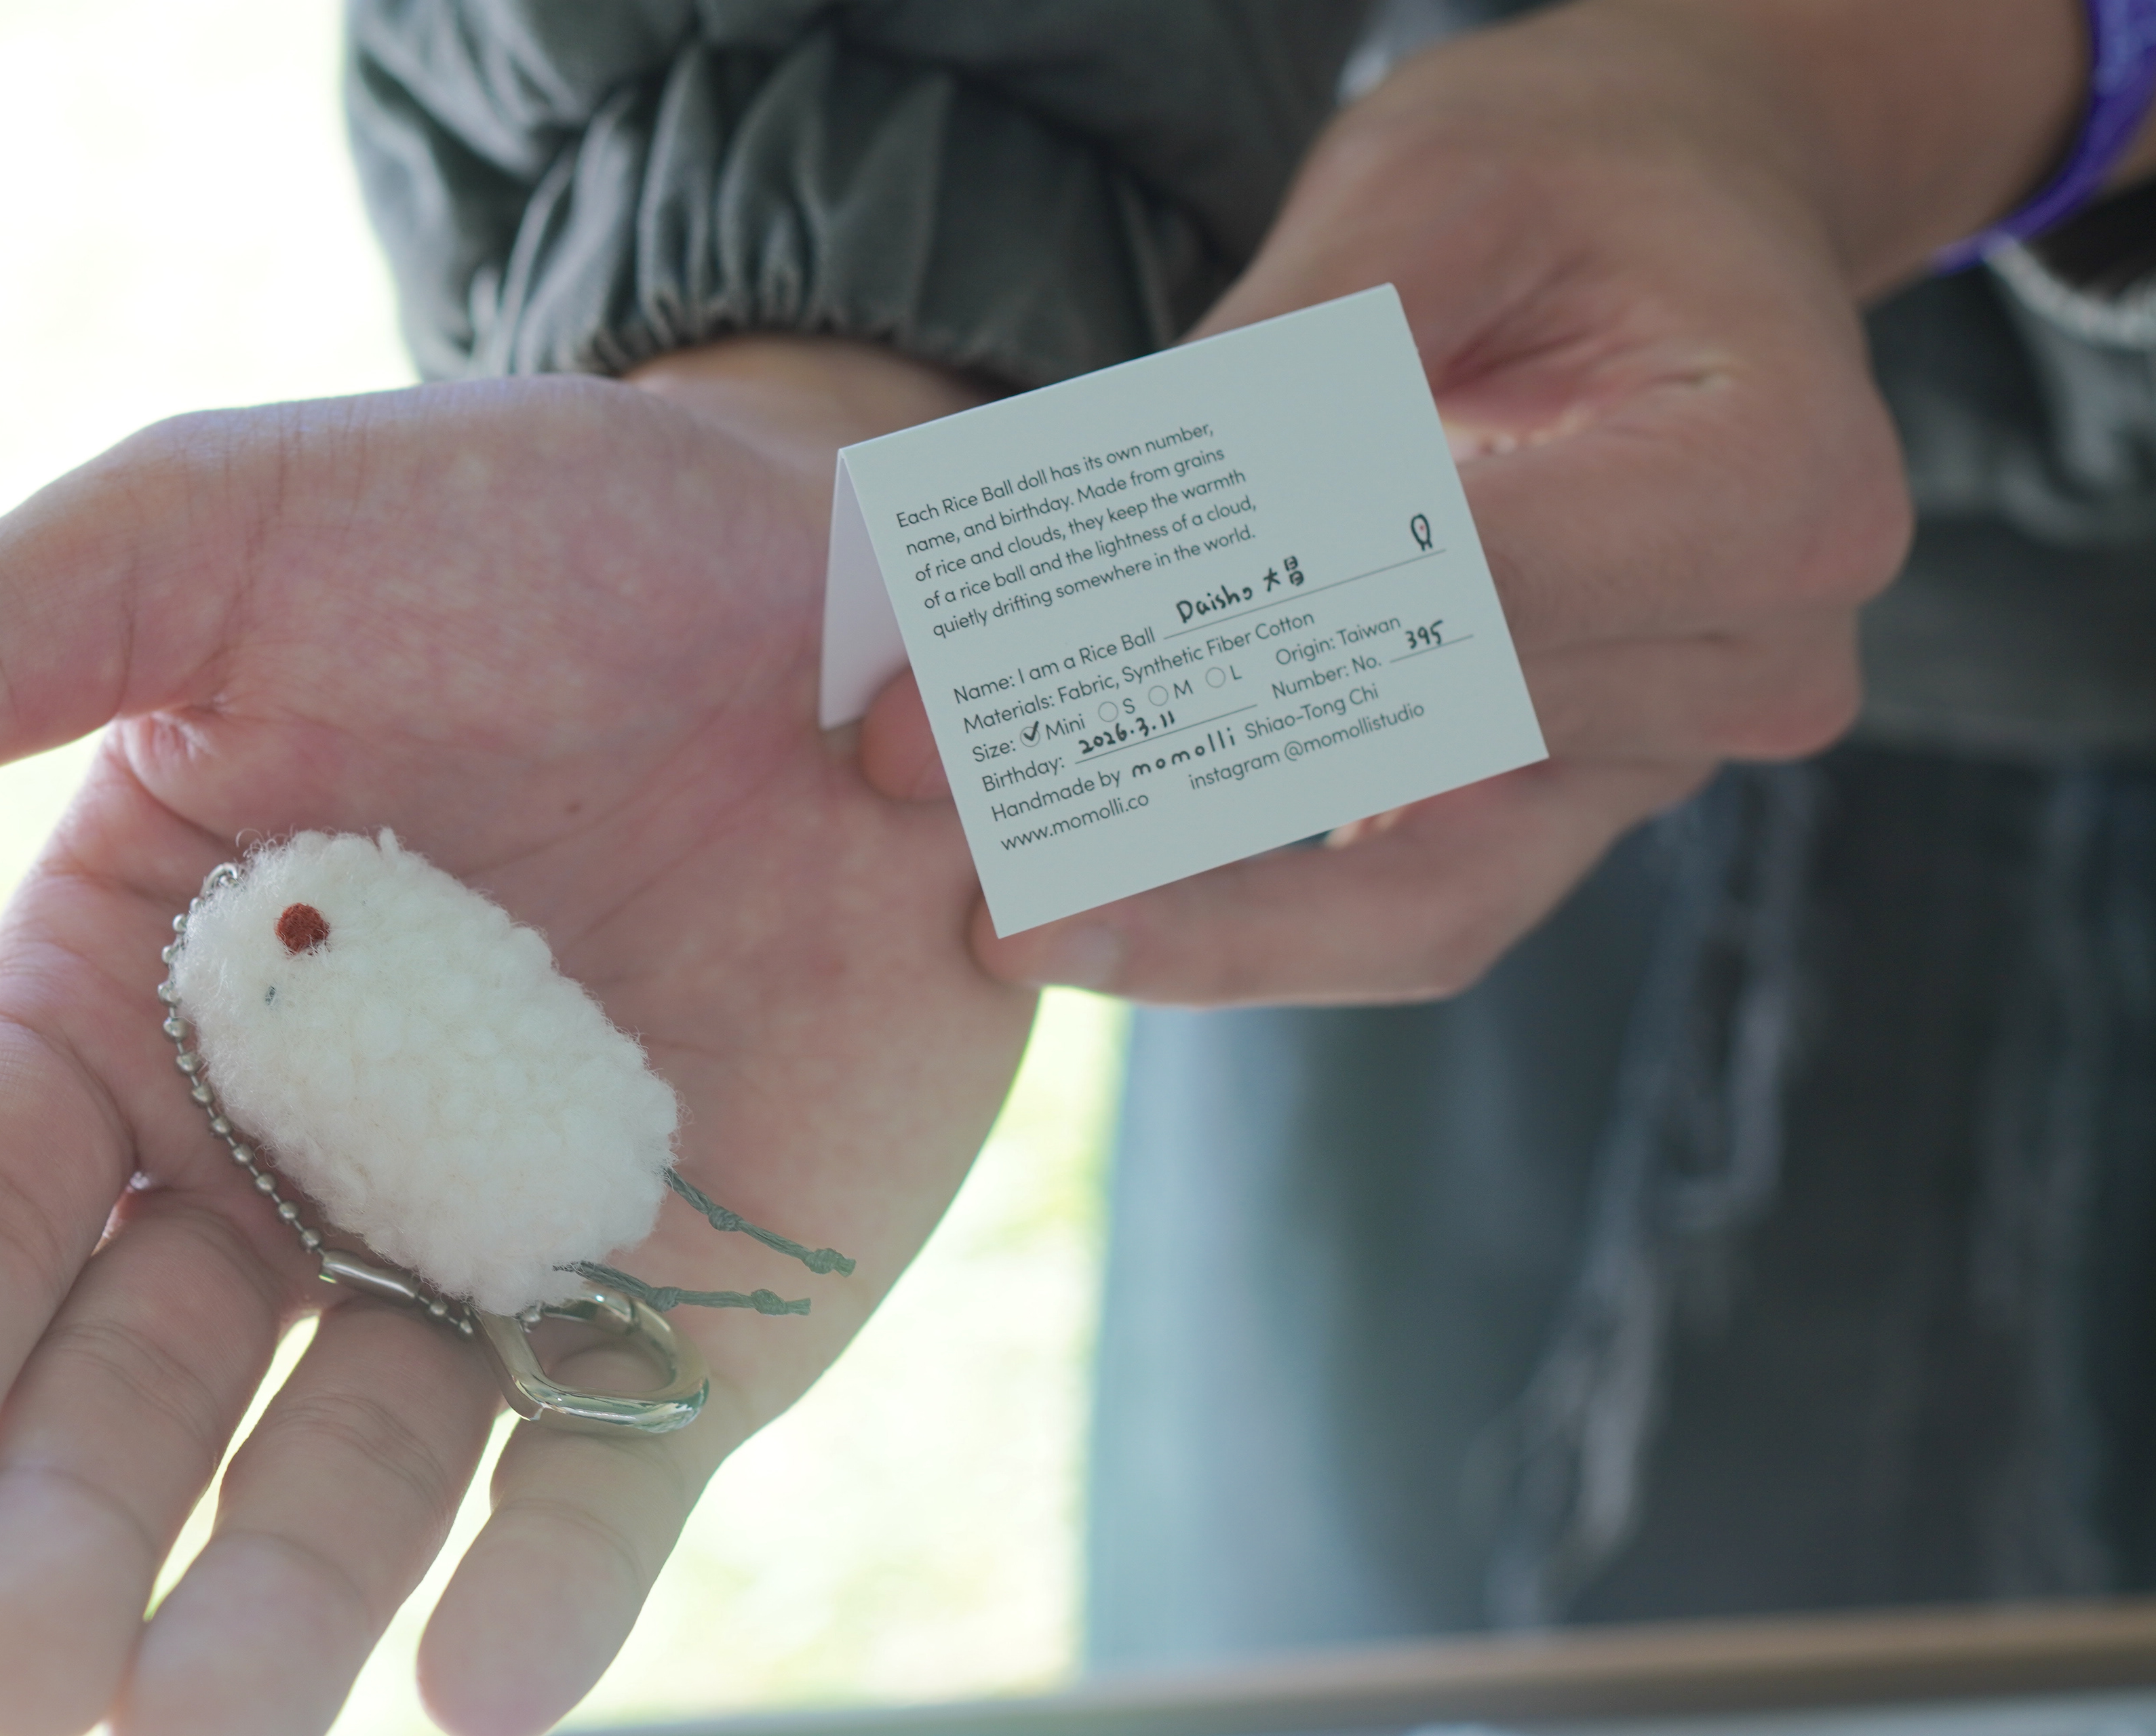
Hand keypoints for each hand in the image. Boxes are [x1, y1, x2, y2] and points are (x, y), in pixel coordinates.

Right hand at [0, 346, 1030, 1735]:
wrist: (822, 573)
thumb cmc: (499, 530)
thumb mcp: (197, 544)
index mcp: (129, 1013)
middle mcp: (295, 1168)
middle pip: (140, 1393)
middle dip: (62, 1536)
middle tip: (17, 1663)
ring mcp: (495, 1253)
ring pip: (356, 1480)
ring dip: (277, 1613)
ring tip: (209, 1717)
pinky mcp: (698, 1302)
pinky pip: (609, 1474)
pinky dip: (549, 1582)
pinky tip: (484, 1675)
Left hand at [867, 0, 1948, 1003]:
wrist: (1694, 212)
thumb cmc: (1575, 176)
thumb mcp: (1428, 194)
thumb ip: (1284, 366)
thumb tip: (1089, 539)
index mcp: (1773, 487)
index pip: (1443, 600)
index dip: (1200, 651)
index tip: (985, 698)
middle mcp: (1756, 658)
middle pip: (1414, 764)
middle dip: (1161, 802)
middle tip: (944, 823)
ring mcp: (1678, 753)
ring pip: (1415, 904)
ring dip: (1197, 907)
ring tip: (999, 909)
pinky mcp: (1587, 798)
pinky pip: (1420, 913)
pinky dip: (1260, 922)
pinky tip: (1100, 911)